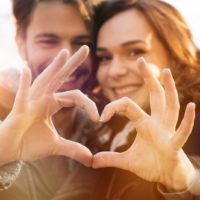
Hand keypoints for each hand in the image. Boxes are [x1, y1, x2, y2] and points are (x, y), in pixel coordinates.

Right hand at [0, 45, 98, 166]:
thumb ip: (73, 149)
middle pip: (61, 77)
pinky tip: (26, 69)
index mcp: (52, 103)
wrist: (10, 151)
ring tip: (65, 53)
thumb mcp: (56, 146)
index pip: (76, 97)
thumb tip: (90, 159)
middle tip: (85, 48)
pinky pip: (22, 95)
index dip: (89, 106)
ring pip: (44, 80)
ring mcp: (31, 101)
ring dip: (53, 67)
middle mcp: (43, 98)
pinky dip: (24, 84)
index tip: (99, 119)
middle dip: (72, 63)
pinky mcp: (19, 110)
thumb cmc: (29, 144)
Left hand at [93, 58, 195, 190]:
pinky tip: (191, 106)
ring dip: (169, 89)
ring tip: (165, 71)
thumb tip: (92, 162)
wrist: (167, 177)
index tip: (101, 117)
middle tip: (141, 60)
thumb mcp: (127, 161)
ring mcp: (167, 131)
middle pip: (154, 96)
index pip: (128, 105)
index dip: (113, 107)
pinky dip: (187, 120)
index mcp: (144, 123)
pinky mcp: (174, 145)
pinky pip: (182, 131)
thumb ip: (110, 158)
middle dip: (148, 78)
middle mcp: (157, 123)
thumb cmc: (151, 164)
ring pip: (170, 106)